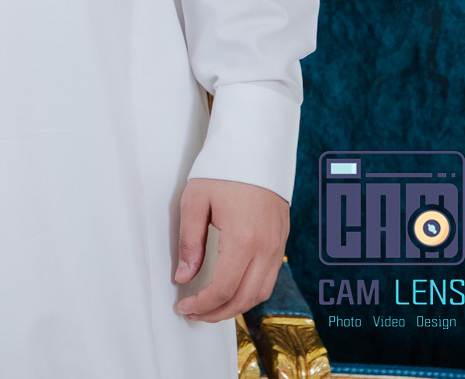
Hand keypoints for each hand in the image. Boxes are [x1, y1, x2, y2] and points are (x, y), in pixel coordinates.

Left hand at [173, 176, 289, 321]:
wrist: (254, 149)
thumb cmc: (221, 171)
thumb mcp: (194, 202)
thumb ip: (190, 243)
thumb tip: (183, 277)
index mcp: (243, 240)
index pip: (223, 288)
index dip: (202, 304)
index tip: (183, 307)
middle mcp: (266, 248)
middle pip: (244, 298)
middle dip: (217, 313)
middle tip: (193, 314)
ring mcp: (277, 246)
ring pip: (261, 293)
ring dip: (235, 306)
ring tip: (209, 307)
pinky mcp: (281, 241)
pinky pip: (269, 278)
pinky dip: (250, 292)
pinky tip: (230, 290)